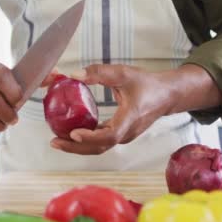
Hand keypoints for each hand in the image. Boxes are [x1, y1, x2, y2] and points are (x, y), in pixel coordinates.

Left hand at [49, 64, 221, 154]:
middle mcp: (127, 132)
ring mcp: (124, 136)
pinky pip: (101, 142)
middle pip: (99, 147)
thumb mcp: (124, 73)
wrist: (166, 95)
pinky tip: (71, 133)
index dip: (91, 137)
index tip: (75, 134)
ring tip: (57, 140)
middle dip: (75, 147)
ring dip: (78, 146)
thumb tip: (74, 74)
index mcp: (130, 119)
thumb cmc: (147, 84)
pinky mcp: (121, 134)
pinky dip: (86, 140)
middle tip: (54, 142)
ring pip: (99, 147)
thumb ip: (99, 73)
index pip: (110, 135)